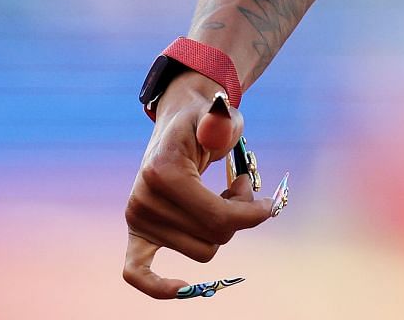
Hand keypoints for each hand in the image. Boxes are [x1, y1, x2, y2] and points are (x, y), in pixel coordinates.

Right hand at [123, 74, 277, 297]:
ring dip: (222, 230)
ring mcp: (137, 219)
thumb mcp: (217, 116)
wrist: (177, 125)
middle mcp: (144, 200)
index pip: (218, 216)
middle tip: (241, 187)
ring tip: (223, 198)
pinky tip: (182, 287)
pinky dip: (157, 285)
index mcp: (163, 173)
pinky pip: (137, 272)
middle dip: (240, 215)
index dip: (252, 213)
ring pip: (202, 252)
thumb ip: (220, 121)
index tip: (268, 203)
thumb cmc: (204, 123)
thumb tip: (220, 122)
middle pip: (214, 236)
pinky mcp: (136, 234)